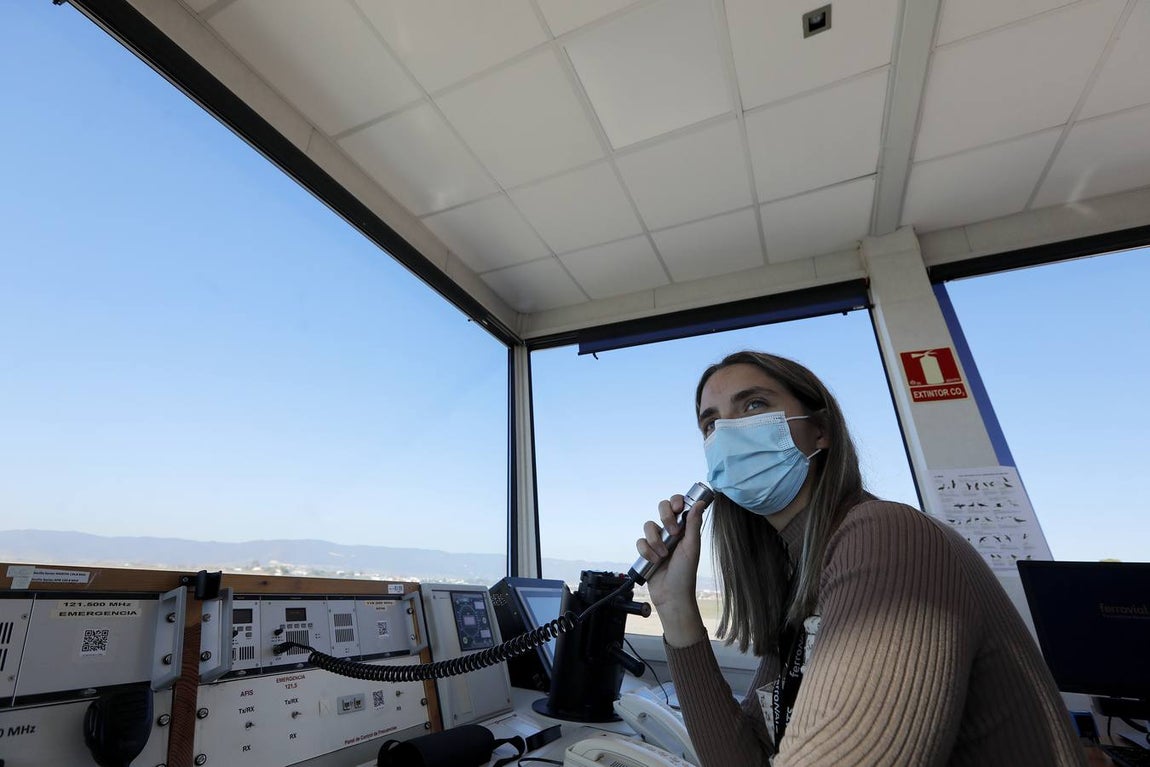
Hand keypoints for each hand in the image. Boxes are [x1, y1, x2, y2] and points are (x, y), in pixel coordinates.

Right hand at [635, 494, 706, 646]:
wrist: (671, 594)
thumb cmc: (686, 573)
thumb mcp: (692, 547)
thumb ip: (694, 524)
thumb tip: (701, 502)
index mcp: (685, 528)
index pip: (678, 505)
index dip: (676, 501)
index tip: (678, 508)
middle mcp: (670, 531)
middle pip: (661, 508)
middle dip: (665, 518)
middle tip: (674, 532)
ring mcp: (657, 541)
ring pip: (648, 525)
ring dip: (655, 540)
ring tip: (663, 555)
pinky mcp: (646, 551)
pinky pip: (640, 541)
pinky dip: (646, 551)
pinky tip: (654, 561)